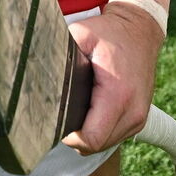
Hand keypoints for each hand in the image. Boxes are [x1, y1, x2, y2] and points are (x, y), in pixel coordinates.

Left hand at [61, 2, 164, 155]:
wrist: (140, 29)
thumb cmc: (110, 32)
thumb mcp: (82, 34)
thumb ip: (61, 52)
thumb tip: (35, 66)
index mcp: (117, 94)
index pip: (91, 139)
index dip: (70, 138)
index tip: (58, 122)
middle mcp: (132, 111)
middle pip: (96, 146)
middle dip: (76, 137)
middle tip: (62, 116)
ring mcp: (138, 117)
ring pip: (106, 144)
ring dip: (89, 135)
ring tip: (76, 111)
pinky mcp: (139, 118)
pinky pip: (115, 136)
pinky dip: (101, 130)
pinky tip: (90, 111)